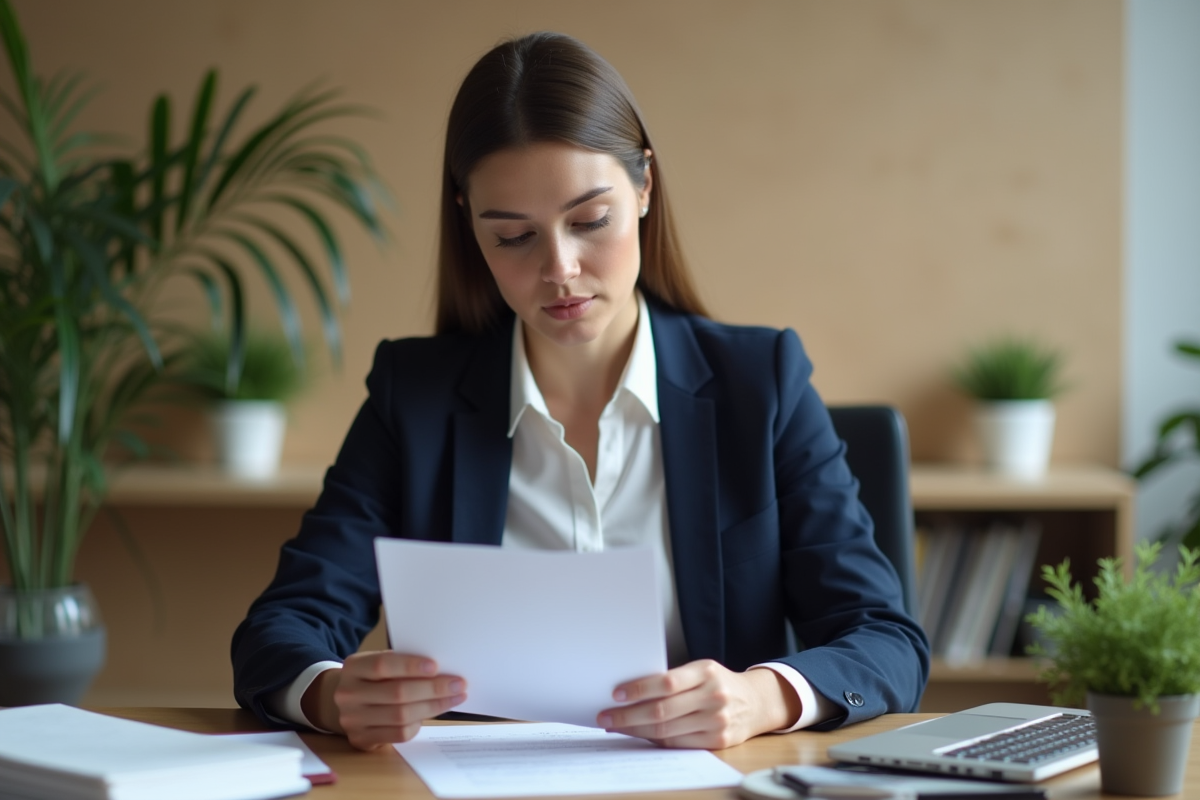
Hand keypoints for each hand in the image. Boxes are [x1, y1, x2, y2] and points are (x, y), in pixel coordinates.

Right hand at [301, 651, 466, 750]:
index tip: (436, 666)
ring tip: (454, 697)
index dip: (410, 666)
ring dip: (433, 706)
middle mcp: (348, 694)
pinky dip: (419, 724)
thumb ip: (402, 663)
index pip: (382, 665)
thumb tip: (442, 669)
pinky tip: (431, 713)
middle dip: (432, 689)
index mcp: (353, 667)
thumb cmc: (373, 678)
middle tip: (458, 684)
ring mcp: (352, 719)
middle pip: (396, 693)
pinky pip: (398, 734)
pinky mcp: (362, 739)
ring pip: (401, 715)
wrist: (346, 702)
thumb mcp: (378, 663)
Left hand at [595, 659, 800, 749]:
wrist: (755, 702)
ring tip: (616, 726)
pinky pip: (677, 743)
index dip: (639, 689)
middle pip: (662, 710)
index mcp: (707, 672)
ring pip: (666, 730)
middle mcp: (714, 697)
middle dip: (628, 715)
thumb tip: (630, 691)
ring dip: (636, 730)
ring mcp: (717, 721)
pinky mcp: (718, 741)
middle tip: (605, 716)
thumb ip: (673, 679)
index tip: (616, 694)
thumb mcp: (701, 670)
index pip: (666, 683)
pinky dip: (654, 740)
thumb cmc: (718, 683)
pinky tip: (639, 734)